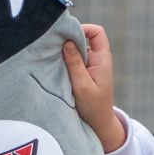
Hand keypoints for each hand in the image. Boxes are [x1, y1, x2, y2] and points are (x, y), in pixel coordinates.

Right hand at [63, 24, 125, 153]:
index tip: (66, 37)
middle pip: (84, 37)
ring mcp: (88, 66)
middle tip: (53, 46)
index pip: (96, 32)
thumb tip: (67, 41)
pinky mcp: (81, 73)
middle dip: (69, 39)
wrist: (97, 125)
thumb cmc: (93, 108)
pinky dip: (62, 60)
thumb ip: (75, 64)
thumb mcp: (82, 86)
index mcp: (102, 60)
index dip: (83, 29)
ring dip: (64, 51)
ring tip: (51, 57)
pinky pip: (71, 60)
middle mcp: (96, 60)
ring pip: (75, 49)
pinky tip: (52, 66)